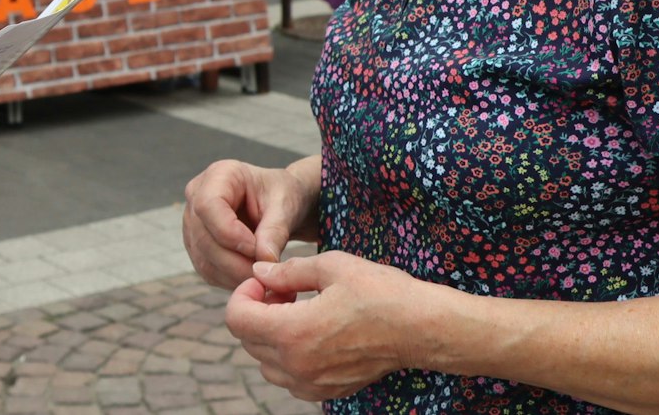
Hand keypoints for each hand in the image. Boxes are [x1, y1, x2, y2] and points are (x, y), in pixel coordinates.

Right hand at [183, 159, 318, 289]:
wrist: (278, 205)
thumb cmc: (282, 196)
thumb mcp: (285, 206)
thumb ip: (274, 231)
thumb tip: (264, 260)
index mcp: (219, 175)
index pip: (208, 206)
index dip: (229, 233)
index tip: (257, 250)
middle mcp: (197, 196)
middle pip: (203, 236)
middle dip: (235, 261)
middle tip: (265, 272)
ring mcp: (192, 222)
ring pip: (203, 258)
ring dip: (233, 274)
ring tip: (262, 276)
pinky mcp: (196, 245)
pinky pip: (207, 269)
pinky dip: (229, 279)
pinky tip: (252, 277)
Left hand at [226, 251, 434, 401]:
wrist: (422, 328)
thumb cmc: (381, 291)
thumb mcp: (332, 266)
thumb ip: (287, 272)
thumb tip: (258, 272)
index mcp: (293, 332)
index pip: (237, 319)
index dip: (243, 293)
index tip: (266, 281)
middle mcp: (298, 365)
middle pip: (247, 340)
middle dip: (257, 311)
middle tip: (284, 291)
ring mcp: (312, 383)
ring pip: (265, 363)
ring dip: (270, 336)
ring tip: (297, 311)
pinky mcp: (328, 391)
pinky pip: (289, 378)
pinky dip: (288, 357)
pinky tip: (312, 333)